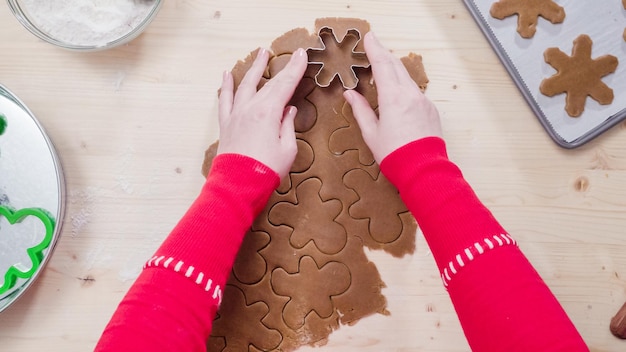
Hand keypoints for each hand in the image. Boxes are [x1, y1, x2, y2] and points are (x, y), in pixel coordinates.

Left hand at [217, 48, 307, 177]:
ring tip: (261, 53)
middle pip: (269, 83)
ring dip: (254, 68)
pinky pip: (225, 99)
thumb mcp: (287, 149)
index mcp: (268, 112)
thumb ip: (287, 126)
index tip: (302, 55)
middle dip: (282, 68)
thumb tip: (288, 111)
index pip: (286, 85)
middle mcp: (250, 108)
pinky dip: (226, 86)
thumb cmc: (266, 170)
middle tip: (292, 54)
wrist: (238, 185)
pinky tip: (227, 75)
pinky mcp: (227, 124)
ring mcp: (236, 114)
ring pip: (245, 84)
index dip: (295, 69)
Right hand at [344, 32, 442, 163]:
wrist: (423, 170)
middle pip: (396, 66)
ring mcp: (423, 101)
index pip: (382, 65)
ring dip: (394, 68)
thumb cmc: (394, 155)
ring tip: (383, 64)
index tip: (369, 37)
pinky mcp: (430, 109)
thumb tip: (351, 94)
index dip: (374, 49)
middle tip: (373, 45)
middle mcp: (410, 94)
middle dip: (384, 54)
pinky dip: (403, 84)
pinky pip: (415, 91)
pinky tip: (397, 90)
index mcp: (393, 98)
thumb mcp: (371, 133)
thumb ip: (361, 109)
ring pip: (406, 77)